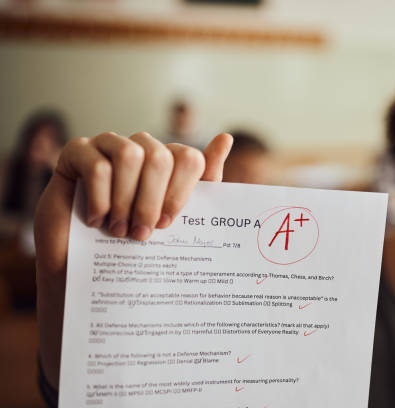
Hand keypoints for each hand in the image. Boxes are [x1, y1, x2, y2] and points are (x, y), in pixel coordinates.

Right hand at [34, 131, 232, 388]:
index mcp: (169, 160)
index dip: (179, 194)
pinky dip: (100, 199)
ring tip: (118, 229)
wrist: (86, 263)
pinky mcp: (76, 152)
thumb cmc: (136, 238)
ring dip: (125, 200)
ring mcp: (108, 145)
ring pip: (130, 155)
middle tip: (141, 233)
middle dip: (152, 201)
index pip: (189, 159)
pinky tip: (95, 220)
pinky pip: (96, 165)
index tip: (167, 224)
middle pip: (161, 157)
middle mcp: (141, 146)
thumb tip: (225, 138)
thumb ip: (205, 181)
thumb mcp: (178, 218)